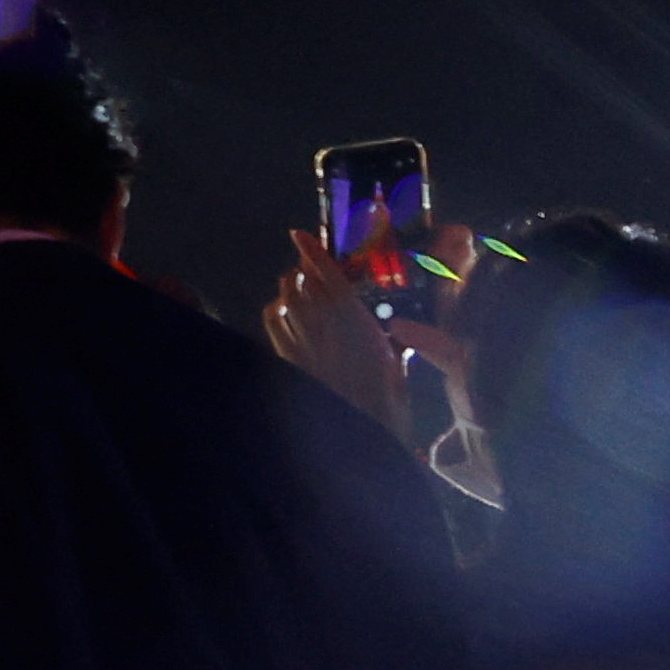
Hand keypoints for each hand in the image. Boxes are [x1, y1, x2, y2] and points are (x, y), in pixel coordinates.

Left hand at [265, 237, 422, 438]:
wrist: (360, 433)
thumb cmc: (386, 405)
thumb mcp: (396, 368)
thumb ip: (393, 344)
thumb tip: (395, 335)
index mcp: (357, 322)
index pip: (329, 277)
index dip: (313, 252)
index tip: (300, 235)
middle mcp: (325, 326)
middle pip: (302, 282)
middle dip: (302, 270)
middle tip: (308, 270)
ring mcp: (302, 342)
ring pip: (286, 298)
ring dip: (289, 288)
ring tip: (295, 287)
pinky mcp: (287, 358)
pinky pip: (272, 322)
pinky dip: (276, 310)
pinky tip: (282, 312)